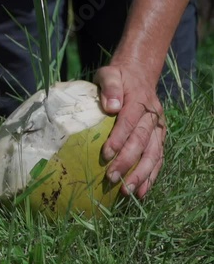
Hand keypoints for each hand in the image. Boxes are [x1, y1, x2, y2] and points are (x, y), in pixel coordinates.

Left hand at [94, 65, 165, 198]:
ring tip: (128, 191)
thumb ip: (109, 86)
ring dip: (142, 174)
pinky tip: (142, 191)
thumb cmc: (118, 77)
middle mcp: (153, 116)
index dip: (119, 139)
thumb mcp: (109, 73)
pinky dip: (152, 175)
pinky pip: (158, 158)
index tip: (106, 154)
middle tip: (112, 178)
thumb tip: (111, 106)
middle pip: (142, 141)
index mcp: (139, 101)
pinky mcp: (160, 137)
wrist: (139, 75)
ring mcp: (159, 128)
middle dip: (127, 162)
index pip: (129, 122)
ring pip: (153, 154)